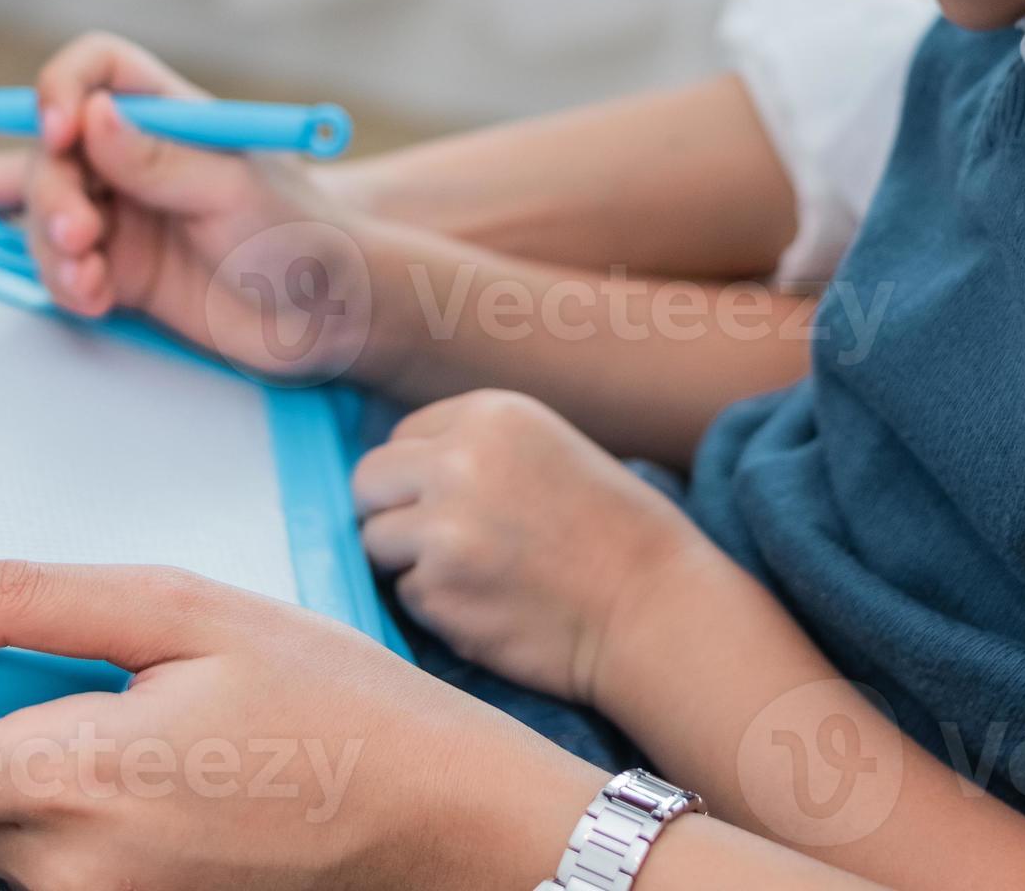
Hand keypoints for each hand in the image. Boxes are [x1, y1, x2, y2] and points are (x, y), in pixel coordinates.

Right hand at [0, 32, 381, 381]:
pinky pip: (64, 265)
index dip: (64, 88)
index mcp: (171, 113)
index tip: (59, 130)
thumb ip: (158, 160)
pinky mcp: (118, 268)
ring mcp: (124, 212)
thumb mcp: (233, 192)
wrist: (328, 317)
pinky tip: (94, 299)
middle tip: (78, 233)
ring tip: (86, 279)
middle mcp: (136, 155)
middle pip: (56, 148)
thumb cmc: (301, 234)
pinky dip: (66, 281)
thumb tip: (93, 115)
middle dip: (51, 190)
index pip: (97, 70)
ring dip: (51, 243)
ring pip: (48, 209)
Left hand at [0, 560, 603, 890]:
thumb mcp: (186, 607)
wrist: (440, 818)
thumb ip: (26, 604)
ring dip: (30, 780)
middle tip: (66, 682)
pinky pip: (57, 872)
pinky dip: (79, 820)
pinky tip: (163, 774)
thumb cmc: (330, 701)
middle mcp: (70, 870)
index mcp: (75, 774)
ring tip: (138, 723)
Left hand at [353, 390, 707, 704]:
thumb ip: (472, 449)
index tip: (453, 504)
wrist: (656, 609)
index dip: (419, 476)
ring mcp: (442, 529)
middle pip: (368, 482)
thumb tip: (397, 472)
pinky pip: (404, 596)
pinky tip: (491, 606)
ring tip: (477, 576)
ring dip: (411, 563)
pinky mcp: (438, 592)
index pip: (401, 436)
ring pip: (376, 542)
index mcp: (489, 415)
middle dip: (392, 514)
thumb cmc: (615, 534)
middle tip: (438, 544)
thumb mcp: (545, 450)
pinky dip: (436, 607)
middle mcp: (456, 461)